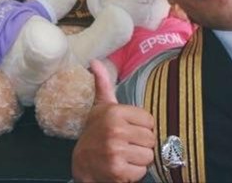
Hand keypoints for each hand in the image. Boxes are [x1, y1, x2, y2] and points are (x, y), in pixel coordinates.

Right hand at [72, 59, 154, 182]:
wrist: (80, 162)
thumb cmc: (96, 130)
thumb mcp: (101, 105)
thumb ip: (103, 82)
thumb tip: (94, 61)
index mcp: (116, 112)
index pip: (150, 120)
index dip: (143, 127)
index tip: (132, 128)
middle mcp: (116, 131)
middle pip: (151, 139)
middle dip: (142, 143)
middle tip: (129, 143)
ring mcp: (116, 152)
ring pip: (148, 156)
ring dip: (140, 158)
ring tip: (126, 154)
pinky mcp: (117, 172)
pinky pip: (141, 172)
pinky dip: (135, 172)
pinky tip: (123, 166)